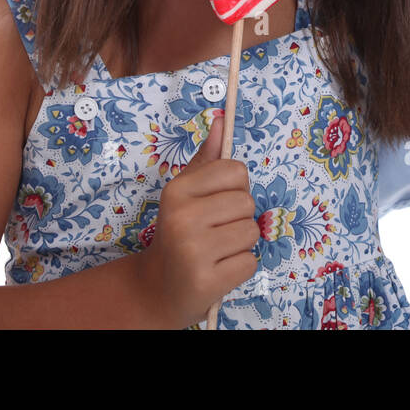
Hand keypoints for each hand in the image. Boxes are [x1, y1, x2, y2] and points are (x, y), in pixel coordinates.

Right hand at [130, 116, 259, 329]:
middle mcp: (181, 218)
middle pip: (247, 202)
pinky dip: (239, 268)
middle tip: (214, 232)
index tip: (216, 203)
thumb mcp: (186, 194)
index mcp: (177, 191)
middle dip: (238, 218)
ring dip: (240, 244)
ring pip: (252, 232)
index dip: (234, 188)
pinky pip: (250, 263)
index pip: (236, 171)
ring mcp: (193, 251)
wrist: (157, 288)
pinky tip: (217, 269)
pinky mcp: (206, 281)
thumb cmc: (179, 234)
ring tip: (216, 250)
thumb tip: (221, 121)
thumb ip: (206, 160)